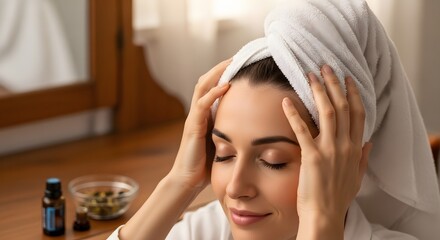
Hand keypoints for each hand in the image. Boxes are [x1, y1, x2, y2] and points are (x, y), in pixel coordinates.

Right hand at [169, 59, 230, 191]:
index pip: (213, 86)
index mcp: (205, 113)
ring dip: (217, 73)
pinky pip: (202, 105)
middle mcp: (198, 112)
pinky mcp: (193, 126)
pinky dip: (214, 93)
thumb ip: (231, 129)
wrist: (189, 180)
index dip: (225, 73)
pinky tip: (227, 85)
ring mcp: (194, 117)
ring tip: (232, 62)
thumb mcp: (222, 141)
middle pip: (206, 80)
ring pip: (202, 87)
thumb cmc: (207, 163)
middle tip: (238, 56)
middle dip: (221, 67)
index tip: (241, 63)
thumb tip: (252, 123)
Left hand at [282, 65, 371, 222]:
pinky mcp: (312, 156)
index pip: (358, 113)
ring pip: (327, 112)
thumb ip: (363, 158)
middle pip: (343, 106)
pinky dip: (294, 113)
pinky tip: (286, 100)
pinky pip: (302, 129)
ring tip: (310, 75)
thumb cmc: (338, 197)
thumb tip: (369, 142)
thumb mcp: (357, 177)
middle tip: (325, 66)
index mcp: (355, 148)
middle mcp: (345, 145)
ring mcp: (329, 149)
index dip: (353, 93)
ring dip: (318, 91)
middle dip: (334, 84)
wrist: (325, 215)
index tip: (347, 77)